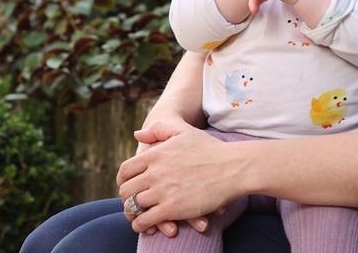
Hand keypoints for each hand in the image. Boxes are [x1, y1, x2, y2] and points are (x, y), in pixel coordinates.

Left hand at [124, 119, 212, 236]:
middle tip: (132, 203)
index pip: (125, 170)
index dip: (123, 181)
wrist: (234, 167)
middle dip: (127, 198)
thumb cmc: (212, 149)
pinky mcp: (172, 208)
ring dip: (132, 213)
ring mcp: (162, 190)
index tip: (128, 186)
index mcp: (155, 154)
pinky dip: (141, 225)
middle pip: (126, 190)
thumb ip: (159, 129)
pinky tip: (145, 227)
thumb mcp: (184, 131)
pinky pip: (145, 220)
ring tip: (137, 217)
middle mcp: (155, 172)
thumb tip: (137, 134)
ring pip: (133, 206)